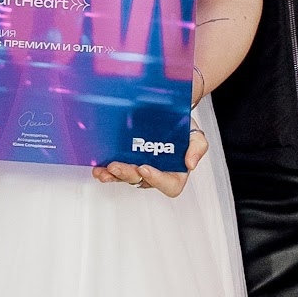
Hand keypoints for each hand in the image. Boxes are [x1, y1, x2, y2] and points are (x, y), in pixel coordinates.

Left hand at [92, 122, 206, 198]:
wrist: (169, 111)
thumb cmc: (184, 126)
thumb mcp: (196, 134)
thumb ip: (198, 147)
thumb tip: (190, 164)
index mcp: (175, 172)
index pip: (169, 185)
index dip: (157, 180)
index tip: (145, 167)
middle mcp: (156, 173)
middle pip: (142, 181)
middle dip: (127, 174)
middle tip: (116, 165)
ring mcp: (140, 168)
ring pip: (126, 178)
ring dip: (113, 176)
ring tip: (103, 170)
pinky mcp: (128, 162)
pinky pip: (116, 171)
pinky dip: (106, 170)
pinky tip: (99, 167)